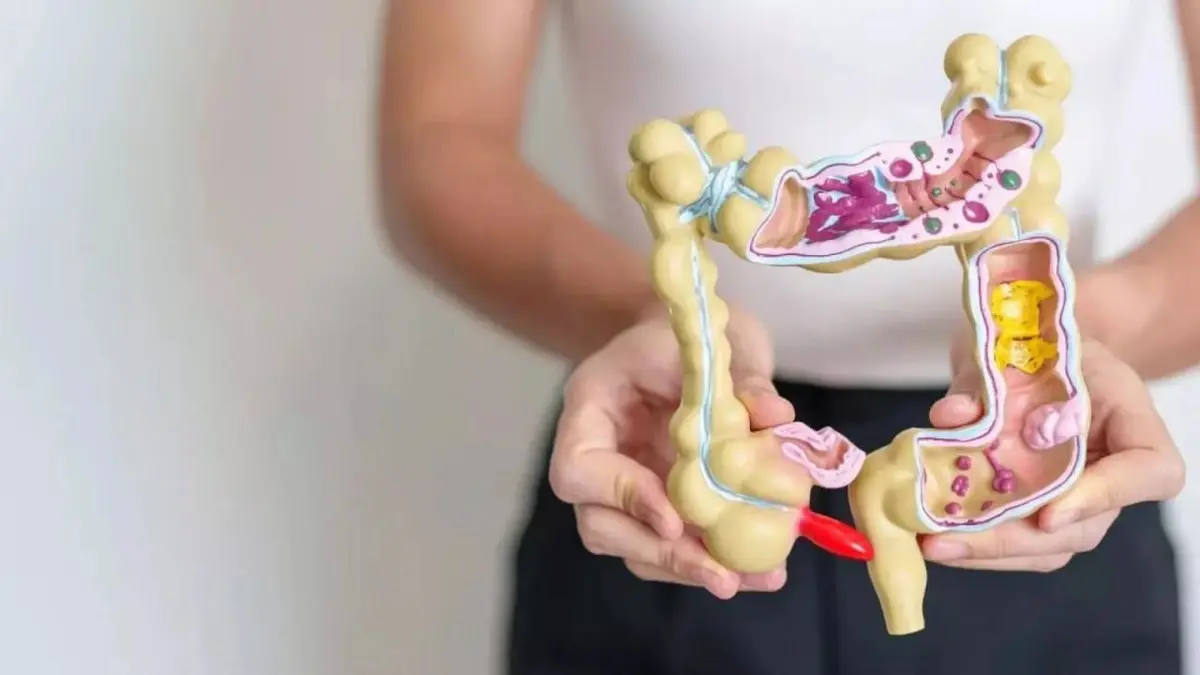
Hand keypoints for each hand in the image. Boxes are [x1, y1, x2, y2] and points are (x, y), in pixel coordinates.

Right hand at [548, 307, 793, 597]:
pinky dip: (713, 561)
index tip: (675, 519)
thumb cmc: (684, 330)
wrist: (682, 335)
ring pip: (636, 548)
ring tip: (754, 578)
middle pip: (601, 526)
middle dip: (662, 555)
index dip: (622, 498)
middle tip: (721, 575)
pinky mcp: (658, 506)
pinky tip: (761, 570)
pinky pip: (673, 546)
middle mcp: (598, 456)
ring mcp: (624, 487)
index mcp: (590, 408)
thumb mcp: (709, 338)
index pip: (578, 470)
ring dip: (691, 570)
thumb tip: (775, 418)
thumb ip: (740, 378)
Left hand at [923, 340, 1185, 569]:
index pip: (1149, 472)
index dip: (1104, 497)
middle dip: (1011, 540)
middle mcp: (1111, 471)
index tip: (1047, 514)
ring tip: (930, 545)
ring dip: (986, 552)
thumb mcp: (1018, 345)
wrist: (1034, 345)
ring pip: (1047, 546)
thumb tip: (951, 417)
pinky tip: (929, 539)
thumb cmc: (1038, 344)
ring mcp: (1078, 498)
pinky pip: (1018, 542)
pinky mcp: (1041, 509)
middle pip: (1084, 528)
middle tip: (949, 540)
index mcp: (1131, 421)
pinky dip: (974, 545)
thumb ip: (984, 382)